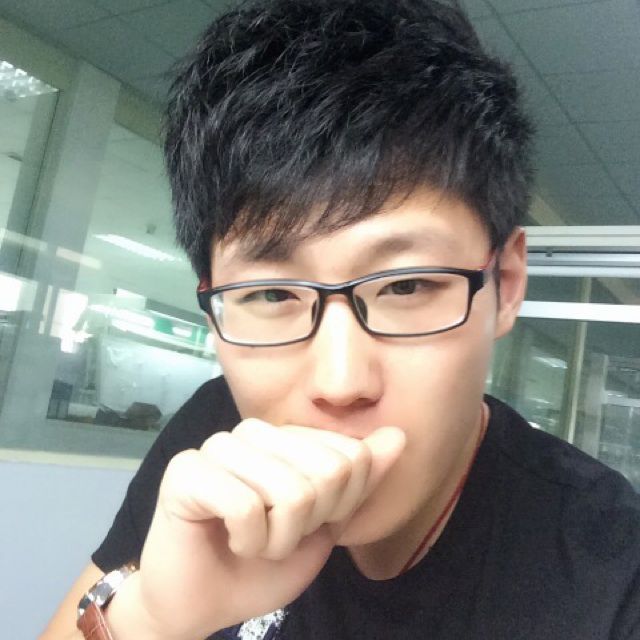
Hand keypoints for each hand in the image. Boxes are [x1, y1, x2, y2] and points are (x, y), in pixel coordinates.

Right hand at [113, 420, 404, 639]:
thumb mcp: (326, 526)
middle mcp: (253, 432)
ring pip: (291, 491)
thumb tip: (400, 434)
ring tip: (253, 542)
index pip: (351, 458)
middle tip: (275, 538)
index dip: (339, 508)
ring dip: (279, 539)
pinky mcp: (186, 471)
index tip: (305, 527)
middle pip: (327, 473)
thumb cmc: (262, 566)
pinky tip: (229, 541)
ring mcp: (218, 446)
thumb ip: (360, 480)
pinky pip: (247, 507)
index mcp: (286, 438)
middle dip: (310, 525)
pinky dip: (249, 542)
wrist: (200, 606)